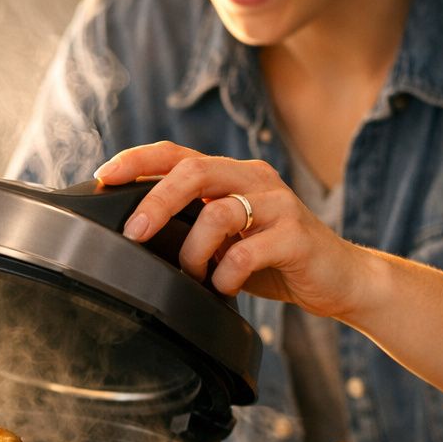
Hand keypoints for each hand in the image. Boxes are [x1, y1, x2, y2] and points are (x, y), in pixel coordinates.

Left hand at [94, 141, 368, 318]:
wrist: (339, 278)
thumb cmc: (275, 260)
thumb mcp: (226, 239)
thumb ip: (192, 228)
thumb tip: (135, 238)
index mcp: (231, 175)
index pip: (176, 153)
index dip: (137, 160)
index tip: (103, 177)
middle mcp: (253, 179)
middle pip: (194, 170)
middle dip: (156, 201)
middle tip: (134, 233)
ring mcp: (278, 205)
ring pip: (219, 213)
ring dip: (193, 251)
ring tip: (192, 275)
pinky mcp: (296, 236)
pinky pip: (246, 253)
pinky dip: (225, 275)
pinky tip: (223, 287)